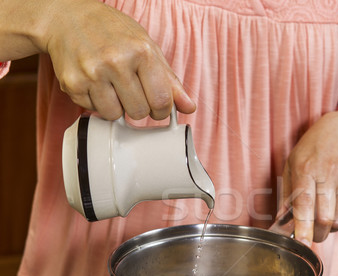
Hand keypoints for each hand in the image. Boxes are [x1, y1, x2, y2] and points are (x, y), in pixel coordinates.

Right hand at [40, 0, 194, 119]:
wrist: (66, 17)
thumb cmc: (112, 31)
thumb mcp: (147, 47)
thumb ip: (170, 80)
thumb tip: (189, 108)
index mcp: (141, 52)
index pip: (161, 101)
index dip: (162, 111)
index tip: (158, 108)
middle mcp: (115, 62)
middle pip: (139, 112)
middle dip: (139, 107)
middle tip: (132, 92)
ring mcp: (91, 74)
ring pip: (115, 115)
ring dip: (117, 107)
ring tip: (112, 86)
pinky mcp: (72, 84)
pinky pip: (93, 110)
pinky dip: (96, 102)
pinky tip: (95, 83)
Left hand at [281, 111, 337, 243]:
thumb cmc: (312, 150)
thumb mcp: (292, 164)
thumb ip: (287, 195)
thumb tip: (280, 222)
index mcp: (306, 169)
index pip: (305, 203)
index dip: (303, 227)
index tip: (303, 244)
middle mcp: (328, 173)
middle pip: (325, 217)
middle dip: (317, 234)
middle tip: (313, 235)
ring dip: (331, 228)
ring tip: (325, 219)